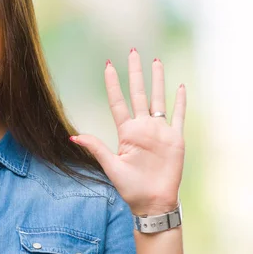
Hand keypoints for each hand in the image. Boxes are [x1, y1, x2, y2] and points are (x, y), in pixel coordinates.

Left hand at [70, 49, 185, 215]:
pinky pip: (178, 116)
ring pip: (159, 99)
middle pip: (138, 93)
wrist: (152, 202)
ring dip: (157, 80)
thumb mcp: (110, 166)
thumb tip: (72, 136)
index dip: (113, 84)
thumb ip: (95, 148)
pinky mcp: (175, 139)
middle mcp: (142, 127)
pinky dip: (180, 102)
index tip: (108, 66)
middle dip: (135, 73)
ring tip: (155, 61)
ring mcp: (159, 132)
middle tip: (132, 51)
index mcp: (126, 132)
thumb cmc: (130, 187)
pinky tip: (181, 87)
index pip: (118, 102)